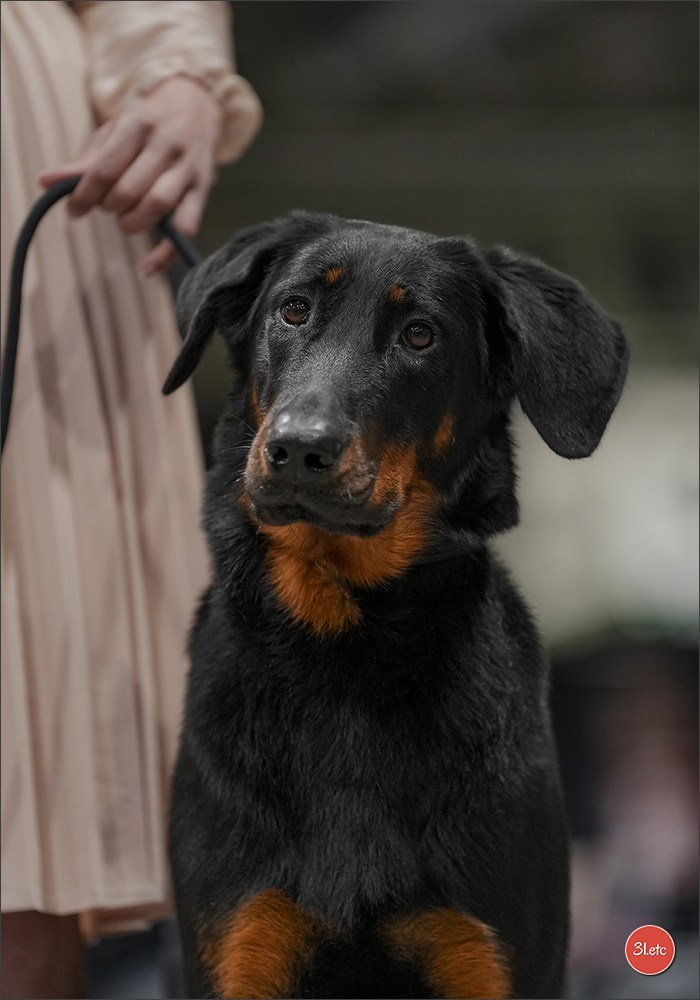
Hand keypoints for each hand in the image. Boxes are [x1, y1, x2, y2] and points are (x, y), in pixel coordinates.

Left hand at [39, 76, 222, 274]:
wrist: (195, 108)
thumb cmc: (146, 125)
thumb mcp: (114, 132)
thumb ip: (84, 161)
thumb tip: (45, 183)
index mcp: (137, 125)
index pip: (105, 169)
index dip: (84, 195)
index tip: (74, 210)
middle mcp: (165, 146)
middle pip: (129, 190)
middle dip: (110, 206)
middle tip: (107, 206)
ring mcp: (186, 170)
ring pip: (157, 206)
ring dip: (132, 223)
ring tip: (125, 220)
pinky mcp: (202, 192)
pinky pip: (186, 230)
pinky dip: (164, 254)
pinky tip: (146, 268)